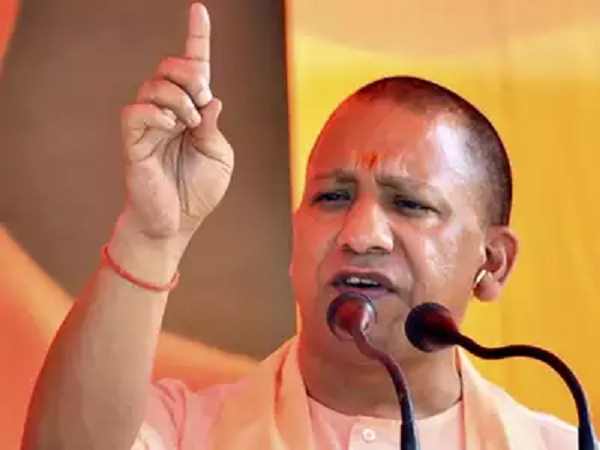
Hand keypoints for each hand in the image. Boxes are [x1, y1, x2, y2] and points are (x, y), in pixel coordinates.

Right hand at [120, 3, 232, 240]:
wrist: (178, 222)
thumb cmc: (199, 190)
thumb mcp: (220, 156)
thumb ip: (214, 125)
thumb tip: (211, 98)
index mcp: (192, 113)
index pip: (193, 69)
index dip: (197, 38)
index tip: (199, 9)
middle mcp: (168, 113)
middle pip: (170, 68)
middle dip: (190, 73)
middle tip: (203, 99)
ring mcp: (149, 125)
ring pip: (153, 85)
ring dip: (179, 98)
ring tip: (189, 124)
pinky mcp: (133, 141)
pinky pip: (136, 111)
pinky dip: (158, 113)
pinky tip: (171, 127)